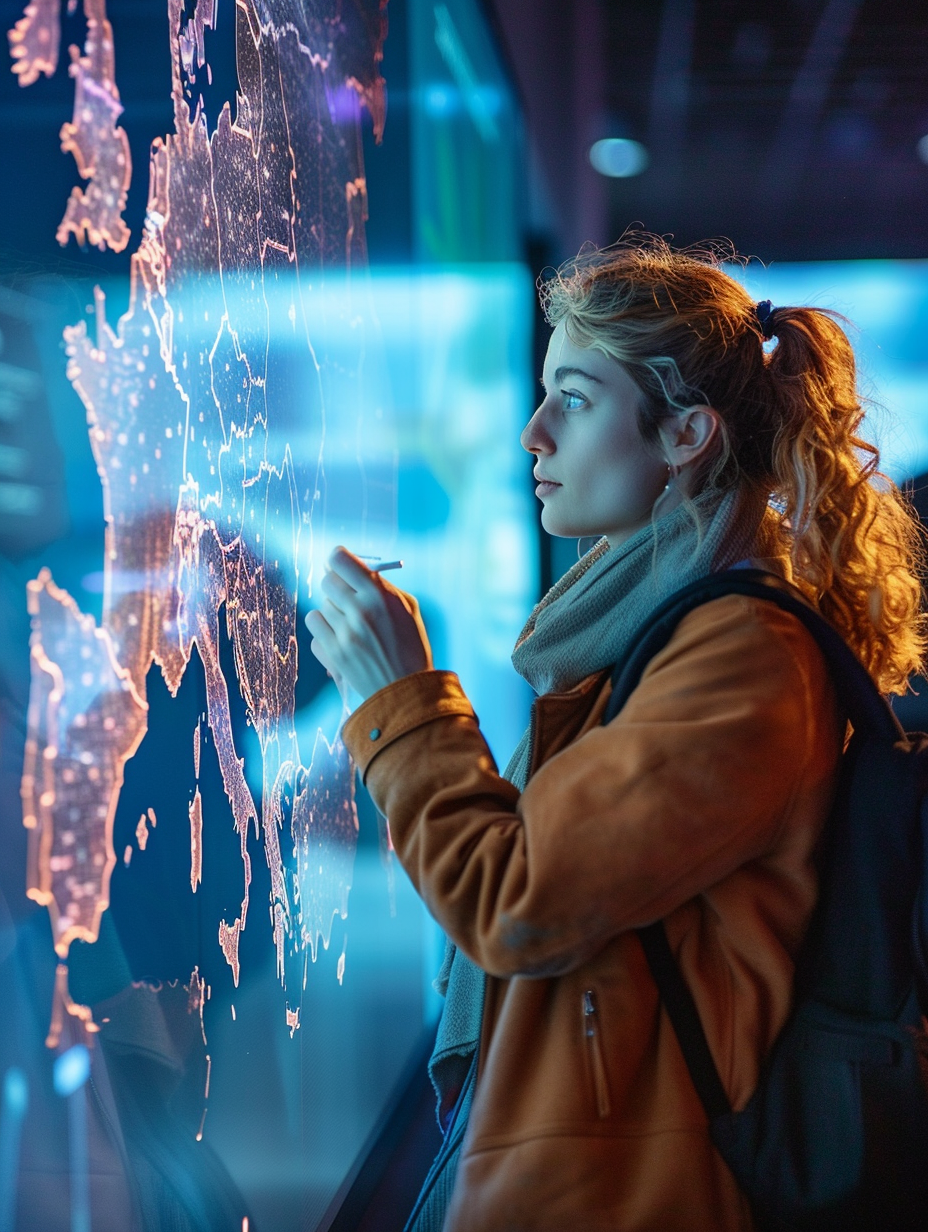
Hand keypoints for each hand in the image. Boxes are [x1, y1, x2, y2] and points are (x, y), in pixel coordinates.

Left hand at [305, 547, 432, 709]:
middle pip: (326, 581)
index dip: (338, 559)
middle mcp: (359, 611)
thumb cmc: (411, 647)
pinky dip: (324, 631)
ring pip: (320, 606)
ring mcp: (344, 633)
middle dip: (336, 586)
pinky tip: (340, 638)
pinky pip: (314, 628)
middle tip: (347, 597)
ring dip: (332, 612)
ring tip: (349, 624)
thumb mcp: (408, 609)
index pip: (340, 560)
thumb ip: (383, 587)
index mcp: (379, 595)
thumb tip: (358, 570)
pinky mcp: (333, 653)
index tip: (341, 563)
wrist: (407, 690)